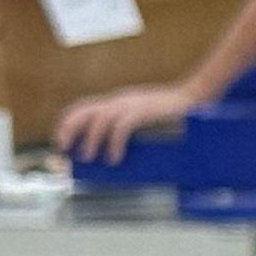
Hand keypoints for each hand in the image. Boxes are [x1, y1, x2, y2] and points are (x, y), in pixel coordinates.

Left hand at [56, 82, 202, 166]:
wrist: (195, 97)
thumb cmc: (173, 111)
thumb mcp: (144, 116)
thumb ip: (128, 124)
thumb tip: (112, 147)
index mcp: (118, 100)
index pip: (82, 107)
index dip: (66, 122)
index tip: (60, 141)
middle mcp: (119, 99)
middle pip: (83, 110)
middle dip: (68, 129)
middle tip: (64, 149)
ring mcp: (130, 104)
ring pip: (99, 120)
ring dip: (90, 140)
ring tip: (88, 158)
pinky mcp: (142, 111)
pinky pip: (120, 128)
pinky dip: (113, 144)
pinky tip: (114, 157)